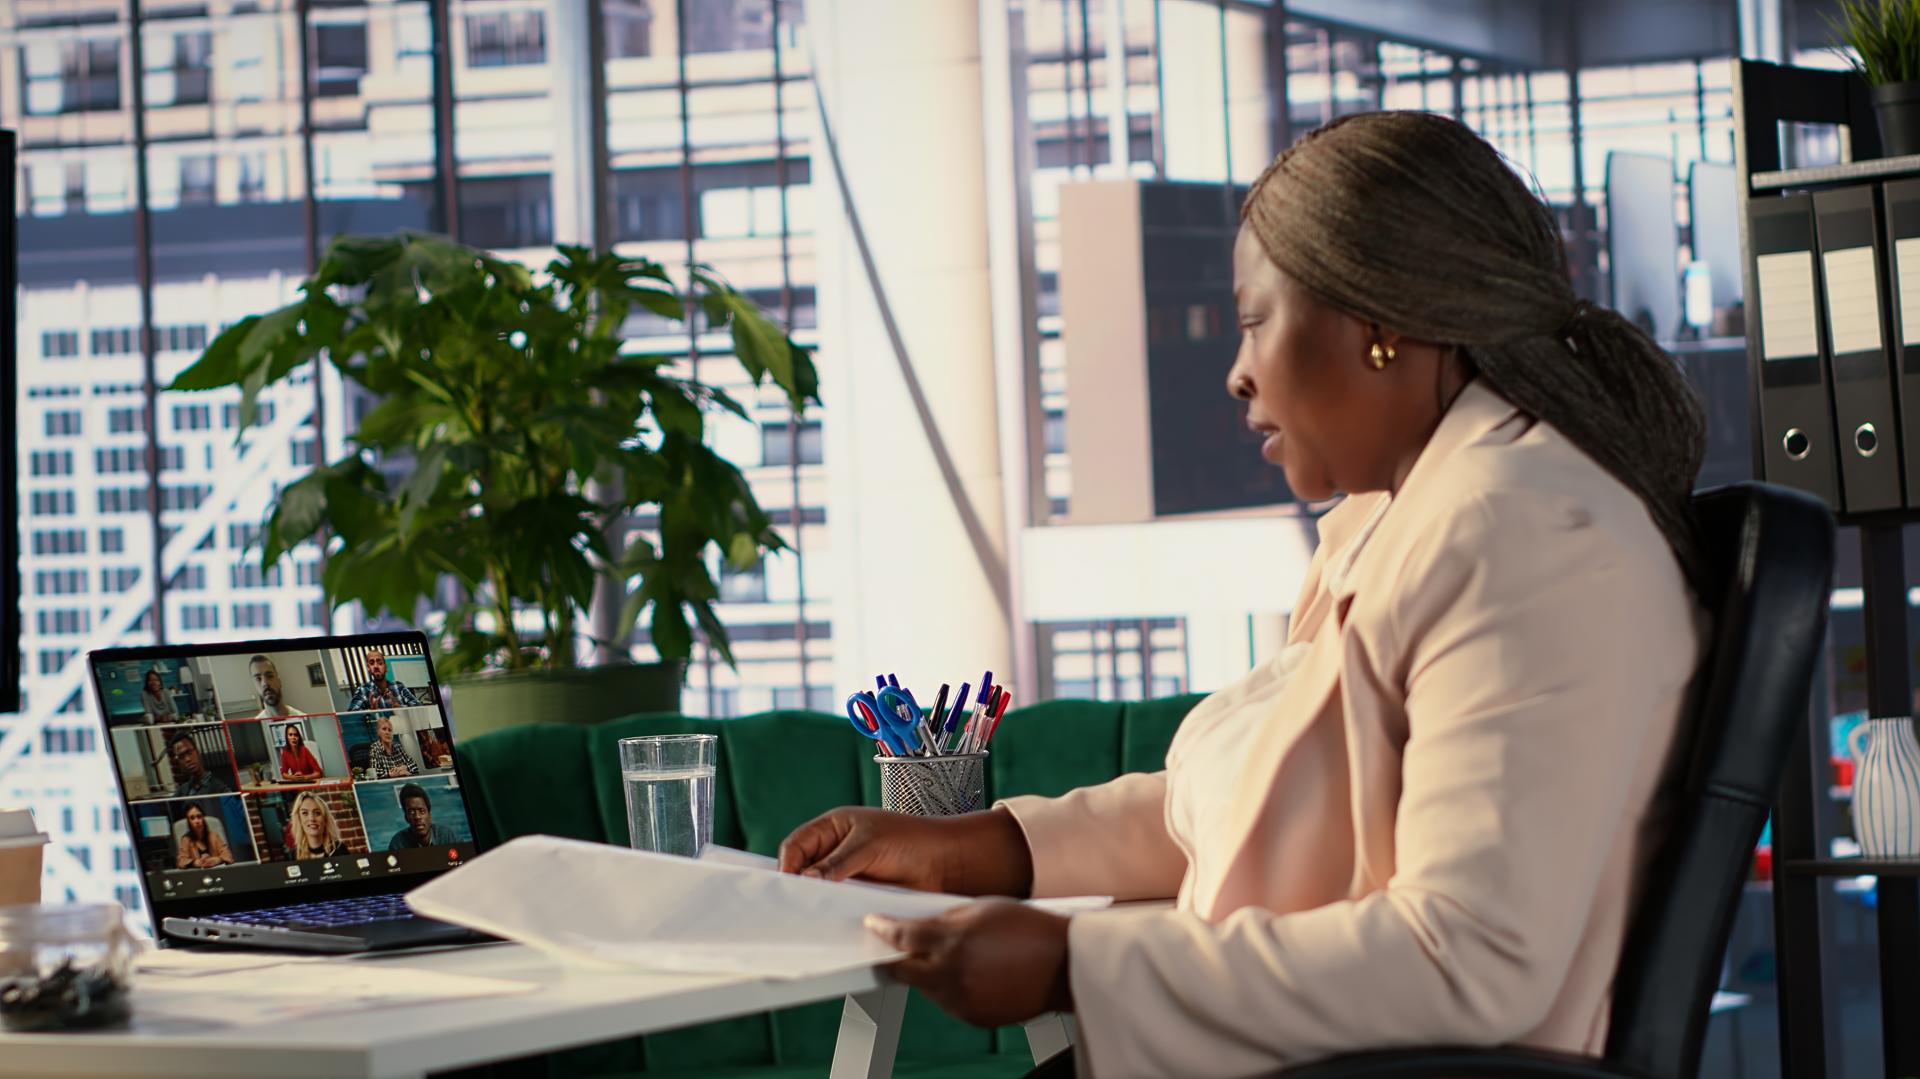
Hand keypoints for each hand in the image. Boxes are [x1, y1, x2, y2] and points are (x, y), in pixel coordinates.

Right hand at [778, 807, 1033, 895]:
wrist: (946, 864)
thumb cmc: (912, 840)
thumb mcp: (869, 846)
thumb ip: (836, 864)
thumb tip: (805, 880)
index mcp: (833, 828)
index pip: (796, 845)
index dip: (787, 864)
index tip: (785, 883)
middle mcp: (836, 852)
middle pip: (802, 870)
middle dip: (796, 886)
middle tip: (792, 904)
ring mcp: (847, 875)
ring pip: (818, 892)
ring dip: (816, 902)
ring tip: (811, 915)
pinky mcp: (859, 896)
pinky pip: (837, 906)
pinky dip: (833, 913)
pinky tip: (831, 921)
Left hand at [865, 900, 1071, 1026]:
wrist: (1065, 965)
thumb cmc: (1031, 930)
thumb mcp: (983, 908)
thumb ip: (944, 919)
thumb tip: (916, 926)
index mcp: (953, 942)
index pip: (903, 937)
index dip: (883, 929)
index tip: (874, 924)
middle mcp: (952, 975)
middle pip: (904, 970)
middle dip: (897, 958)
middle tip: (895, 948)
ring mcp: (962, 1001)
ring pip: (926, 988)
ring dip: (927, 974)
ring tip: (951, 957)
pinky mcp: (973, 1018)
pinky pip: (948, 1003)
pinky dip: (949, 989)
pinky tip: (969, 973)